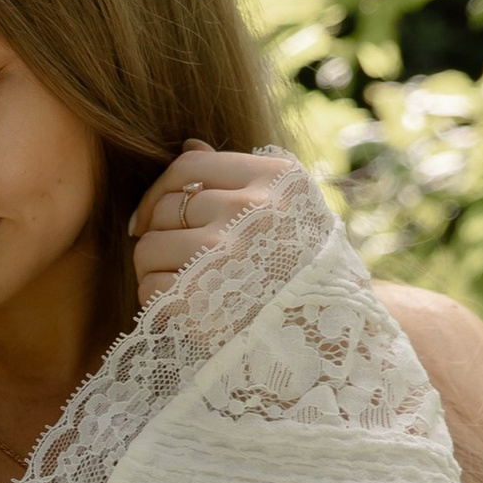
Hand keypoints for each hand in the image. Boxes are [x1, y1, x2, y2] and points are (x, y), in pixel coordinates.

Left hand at [128, 141, 294, 299]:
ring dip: (154, 267)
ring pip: (150, 246)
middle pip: (167, 206)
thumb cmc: (306, 270)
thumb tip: (188, 144)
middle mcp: (252, 211)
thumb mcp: (293, 211)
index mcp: (276, 180)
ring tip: (179, 282)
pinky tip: (183, 307)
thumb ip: (243, 177)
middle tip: (174, 256)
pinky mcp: (203, 298)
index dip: (161, 188)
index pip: (190, 165)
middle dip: (158, 232)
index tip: (153, 213)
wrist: (332, 338)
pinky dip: (157, 299)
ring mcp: (226, 254)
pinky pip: (151, 286)